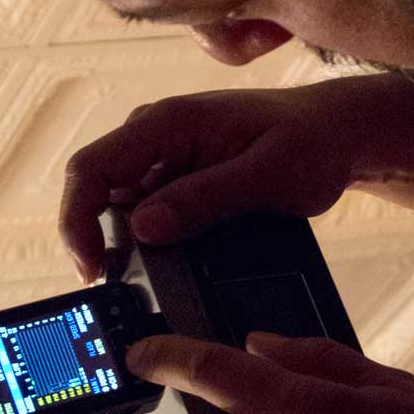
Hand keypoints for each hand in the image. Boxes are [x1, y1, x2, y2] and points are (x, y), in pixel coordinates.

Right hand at [59, 80, 367, 281]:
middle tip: (124, 290)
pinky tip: (175, 259)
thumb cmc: (311, 144)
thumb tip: (143, 226)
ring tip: (161, 277)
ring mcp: (163, 152)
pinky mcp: (176, 171)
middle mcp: (155, 132)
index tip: (93, 272)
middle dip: (99, 240)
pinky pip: (145, 206)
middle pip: (96, 189)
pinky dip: (150, 237)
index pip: (92, 169)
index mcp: (168, 123)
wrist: (336, 133)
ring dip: (126, 241)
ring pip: (118, 203)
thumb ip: (205, 198)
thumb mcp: (266, 177)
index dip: (76, 223)